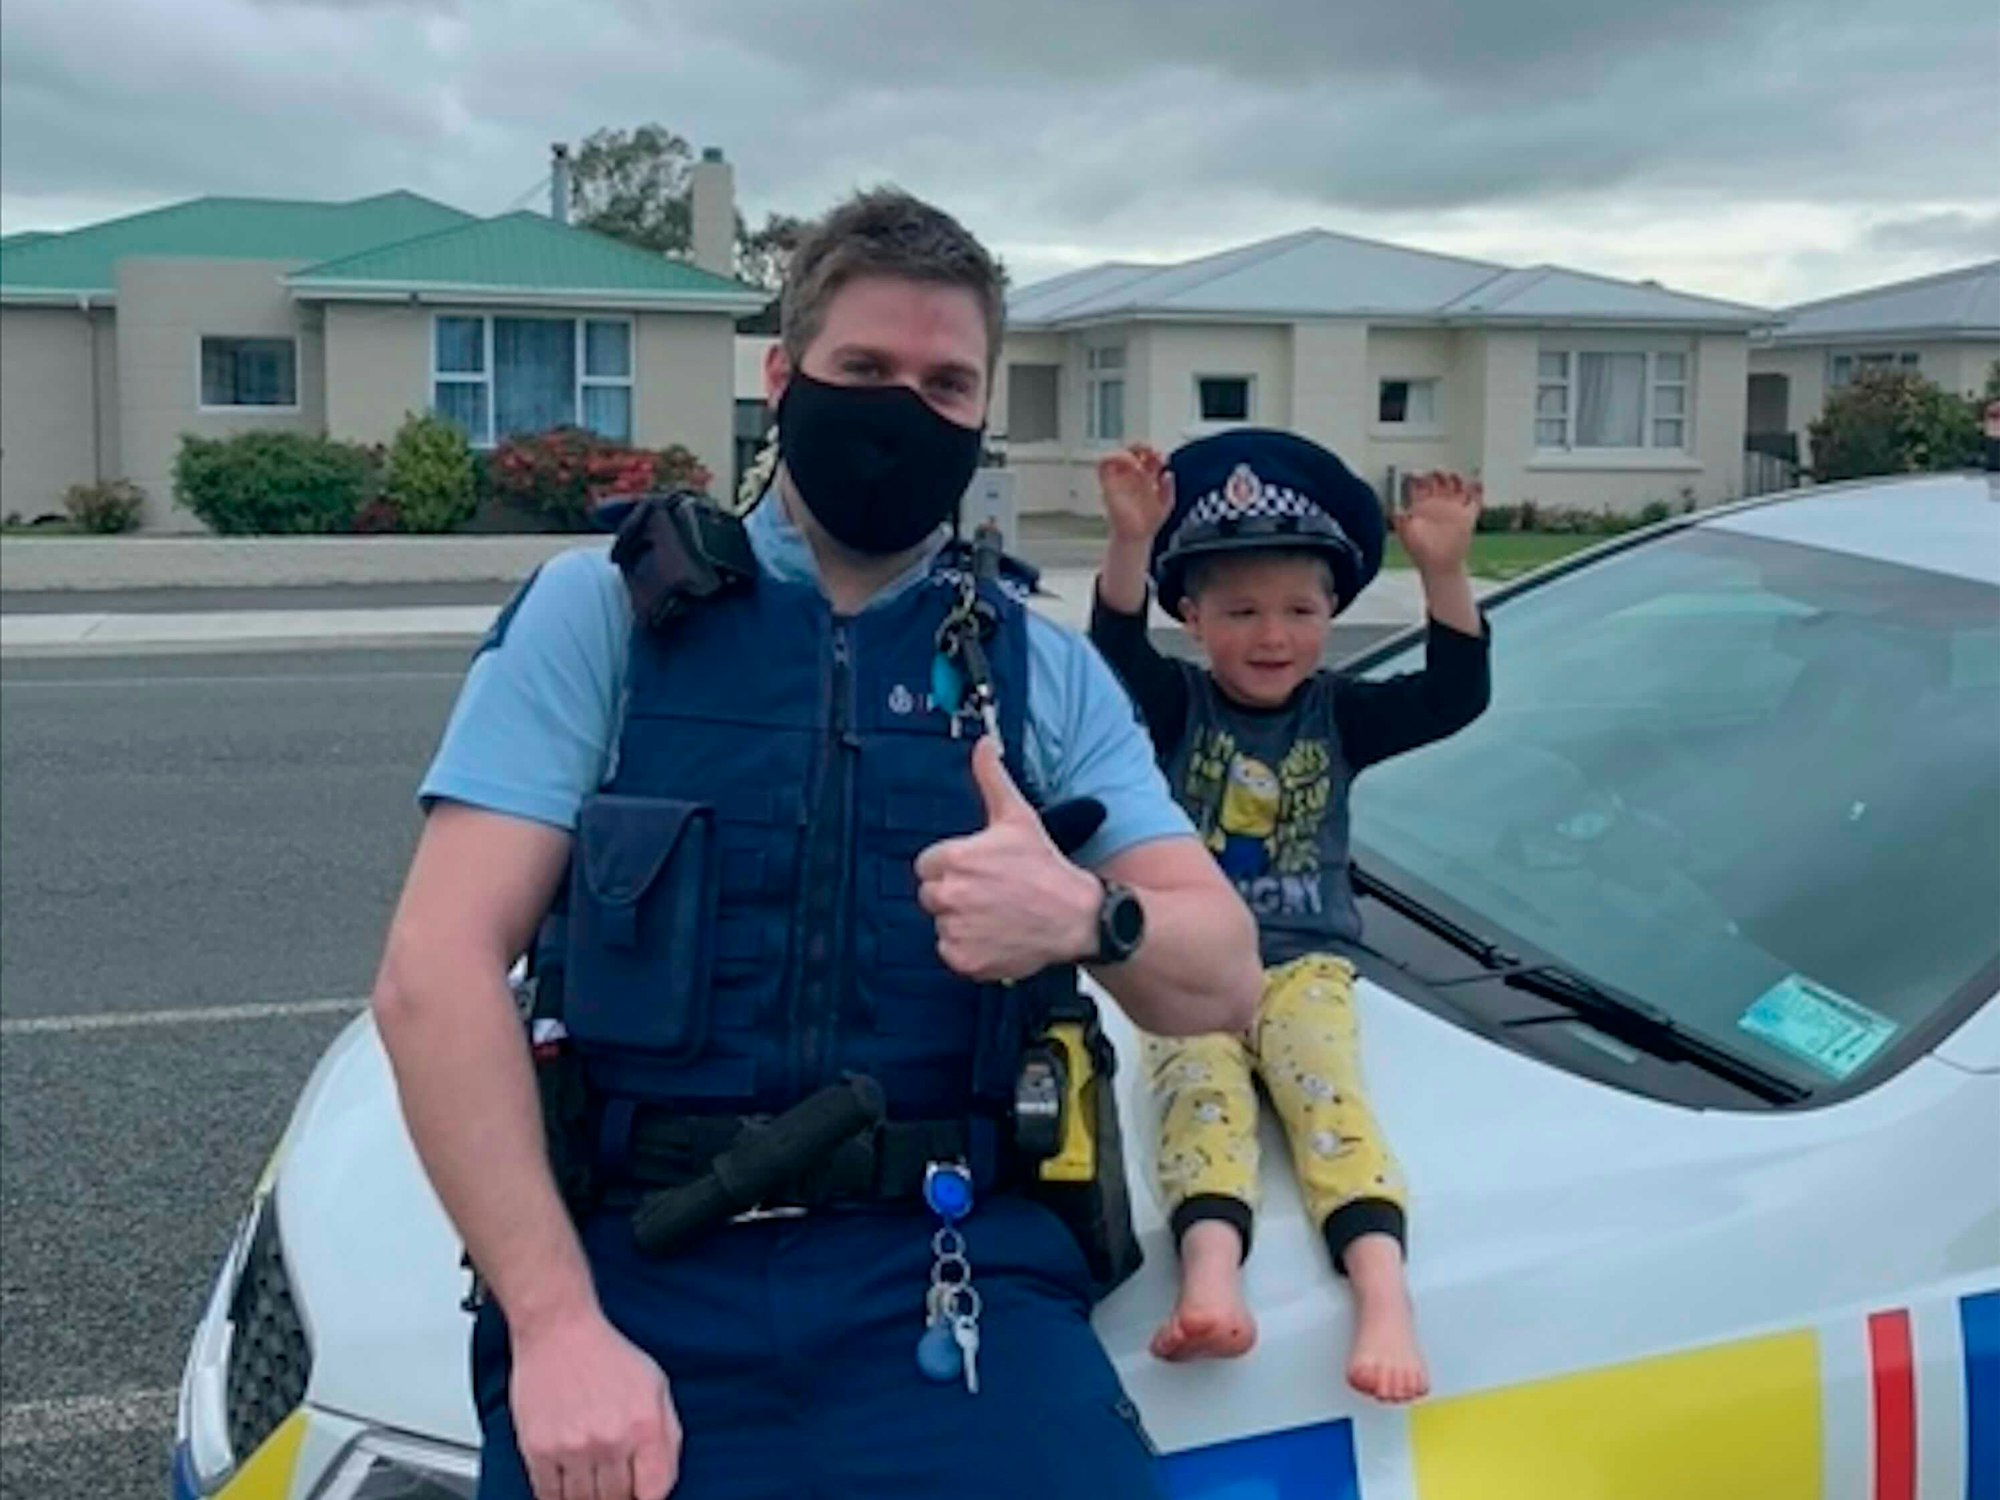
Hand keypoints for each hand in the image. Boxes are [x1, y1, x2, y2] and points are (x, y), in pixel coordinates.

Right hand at [510, 1309, 682, 1499]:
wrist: (558, 1329)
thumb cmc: (606, 1354)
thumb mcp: (656, 1386)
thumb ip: (667, 1435)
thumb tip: (662, 1479)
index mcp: (645, 1426)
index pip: (654, 1491)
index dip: (647, 1498)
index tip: (638, 1493)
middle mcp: (611, 1440)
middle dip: (617, 1497)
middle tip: (612, 1486)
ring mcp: (573, 1447)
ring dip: (588, 1499)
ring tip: (589, 1483)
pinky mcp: (538, 1449)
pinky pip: (548, 1495)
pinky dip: (557, 1497)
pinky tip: (565, 1484)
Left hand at [916, 738, 1099, 980]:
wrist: (1076, 917)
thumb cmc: (1046, 868)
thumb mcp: (1018, 817)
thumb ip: (992, 778)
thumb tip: (984, 745)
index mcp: (954, 860)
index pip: (927, 865)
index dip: (952, 866)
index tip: (978, 870)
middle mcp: (949, 896)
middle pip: (931, 895)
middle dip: (954, 893)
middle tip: (989, 892)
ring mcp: (956, 931)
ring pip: (942, 923)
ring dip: (961, 921)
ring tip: (995, 913)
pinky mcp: (964, 960)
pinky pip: (951, 952)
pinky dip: (969, 948)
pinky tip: (995, 935)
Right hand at [1096, 445, 1174, 544]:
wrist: (1136, 536)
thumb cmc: (1148, 522)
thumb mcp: (1166, 503)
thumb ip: (1169, 488)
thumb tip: (1168, 474)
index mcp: (1145, 478)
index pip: (1147, 456)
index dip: (1155, 453)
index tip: (1163, 458)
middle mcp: (1131, 476)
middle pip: (1132, 450)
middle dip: (1141, 446)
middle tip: (1150, 451)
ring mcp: (1119, 478)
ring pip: (1118, 452)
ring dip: (1128, 452)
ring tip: (1138, 461)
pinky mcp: (1107, 483)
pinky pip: (1103, 463)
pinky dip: (1114, 457)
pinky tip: (1129, 465)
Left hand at [1396, 471, 1481, 574]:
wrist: (1438, 566)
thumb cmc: (1420, 551)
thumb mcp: (1406, 535)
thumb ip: (1401, 521)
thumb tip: (1395, 509)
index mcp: (1421, 505)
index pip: (1419, 485)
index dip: (1418, 477)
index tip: (1416, 474)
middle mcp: (1437, 503)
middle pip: (1439, 481)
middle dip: (1438, 474)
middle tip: (1437, 472)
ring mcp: (1453, 508)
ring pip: (1456, 486)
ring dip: (1456, 479)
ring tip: (1454, 477)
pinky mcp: (1467, 516)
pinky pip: (1475, 500)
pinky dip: (1477, 491)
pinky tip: (1476, 484)